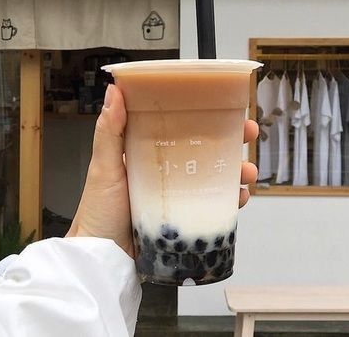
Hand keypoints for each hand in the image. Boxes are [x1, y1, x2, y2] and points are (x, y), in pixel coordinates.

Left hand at [67, 84, 258, 257]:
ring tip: (248, 173)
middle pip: (207, 149)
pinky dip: (231, 200)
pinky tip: (240, 198)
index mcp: (151, 151)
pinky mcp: (186, 217)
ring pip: (216, 176)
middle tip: (249, 134)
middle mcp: (169, 169)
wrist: (103, 258)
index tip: (227, 106)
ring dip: (237, 170)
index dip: (206, 116)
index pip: (184, 126)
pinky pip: (214, 205)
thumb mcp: (104, 167)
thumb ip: (109, 131)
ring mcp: (180, 194)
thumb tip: (114, 90)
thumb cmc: (99, 209)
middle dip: (232, 140)